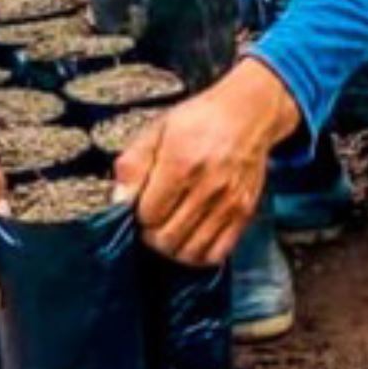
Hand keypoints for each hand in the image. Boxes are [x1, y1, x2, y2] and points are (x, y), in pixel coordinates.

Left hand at [114, 58, 300, 266]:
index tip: (140, 207)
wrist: (249, 113)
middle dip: (152, 235)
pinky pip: (218, 252)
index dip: (137, 215)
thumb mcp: (157, 130)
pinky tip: (192, 240)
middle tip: (152, 222)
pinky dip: (200, 255)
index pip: (148, 215)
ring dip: (173, 248)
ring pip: (190, 251)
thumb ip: (133, 165)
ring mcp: (228, 202)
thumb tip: (118, 200)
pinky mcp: (245, 211)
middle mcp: (207, 186)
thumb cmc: (200, 119)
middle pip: (166, 237)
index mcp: (181, 163)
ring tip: (170, 232)